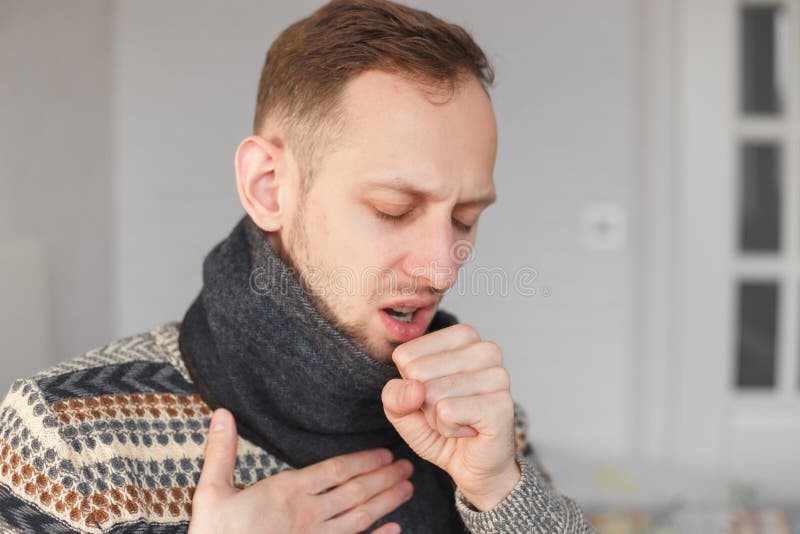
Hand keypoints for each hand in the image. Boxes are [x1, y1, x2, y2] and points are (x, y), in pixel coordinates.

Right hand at [188, 408, 413, 533]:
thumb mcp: (211, 492)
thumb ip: (222, 452)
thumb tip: (222, 413)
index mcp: (286, 492)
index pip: (336, 470)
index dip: (364, 460)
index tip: (385, 453)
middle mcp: (307, 515)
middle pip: (356, 491)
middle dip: (385, 477)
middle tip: (408, 466)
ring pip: (360, 518)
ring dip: (388, 502)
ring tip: (408, 488)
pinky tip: (394, 530)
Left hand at [381, 323, 519, 511]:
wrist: (473, 466)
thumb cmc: (441, 427)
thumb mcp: (403, 409)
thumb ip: (393, 394)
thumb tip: (414, 388)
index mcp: (462, 337)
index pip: (406, 354)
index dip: (410, 385)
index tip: (433, 396)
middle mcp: (484, 349)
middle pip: (418, 371)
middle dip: (423, 403)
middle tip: (446, 412)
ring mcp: (497, 375)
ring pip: (433, 393)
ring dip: (436, 418)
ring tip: (458, 420)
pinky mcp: (501, 403)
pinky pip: (448, 412)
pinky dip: (448, 429)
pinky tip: (468, 430)